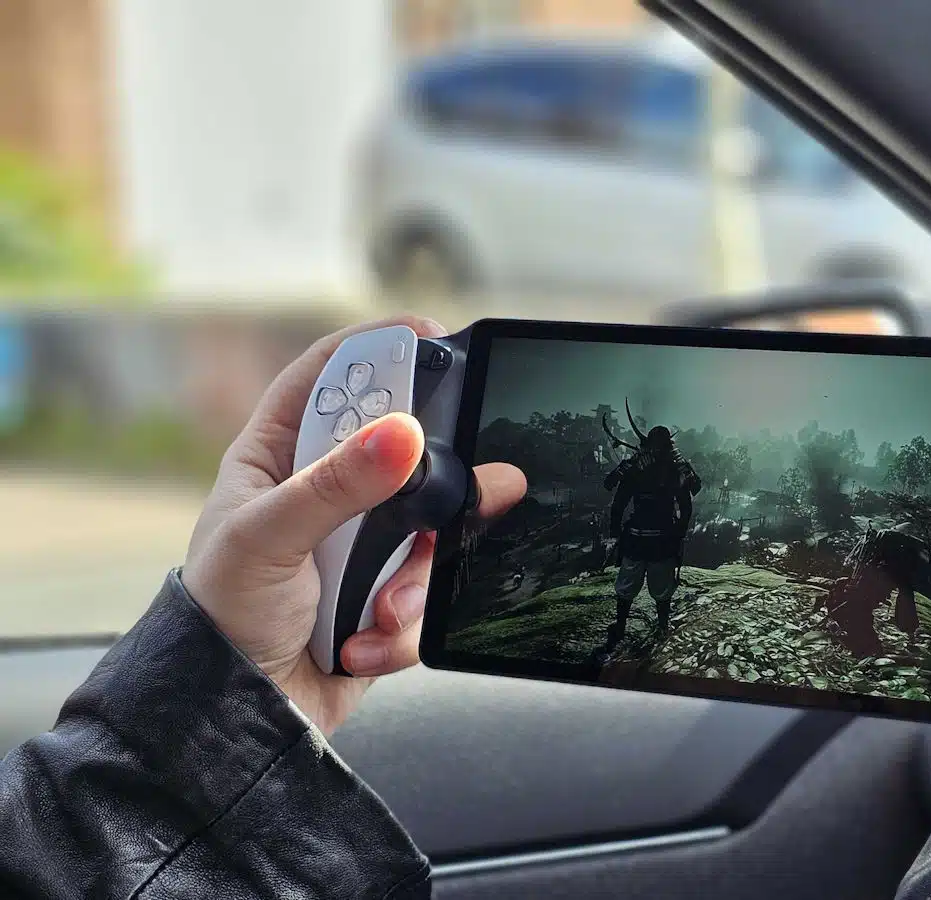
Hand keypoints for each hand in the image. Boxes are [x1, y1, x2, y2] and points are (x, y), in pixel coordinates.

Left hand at [181, 316, 527, 735]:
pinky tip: (360, 643)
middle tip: (480, 480)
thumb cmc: (221, 621)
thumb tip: (403, 434)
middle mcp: (323, 498)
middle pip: (403, 453)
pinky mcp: (386, 600)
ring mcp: (359, 550)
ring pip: (429, 531)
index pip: (328, 379)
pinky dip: (402, 625)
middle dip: (440, 477)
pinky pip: (427, 596)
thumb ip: (337, 486)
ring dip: (413, 577)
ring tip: (380, 609)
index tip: (430, 335)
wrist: (237, 723)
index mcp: (277, 461)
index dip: (376, 349)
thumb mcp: (268, 541)